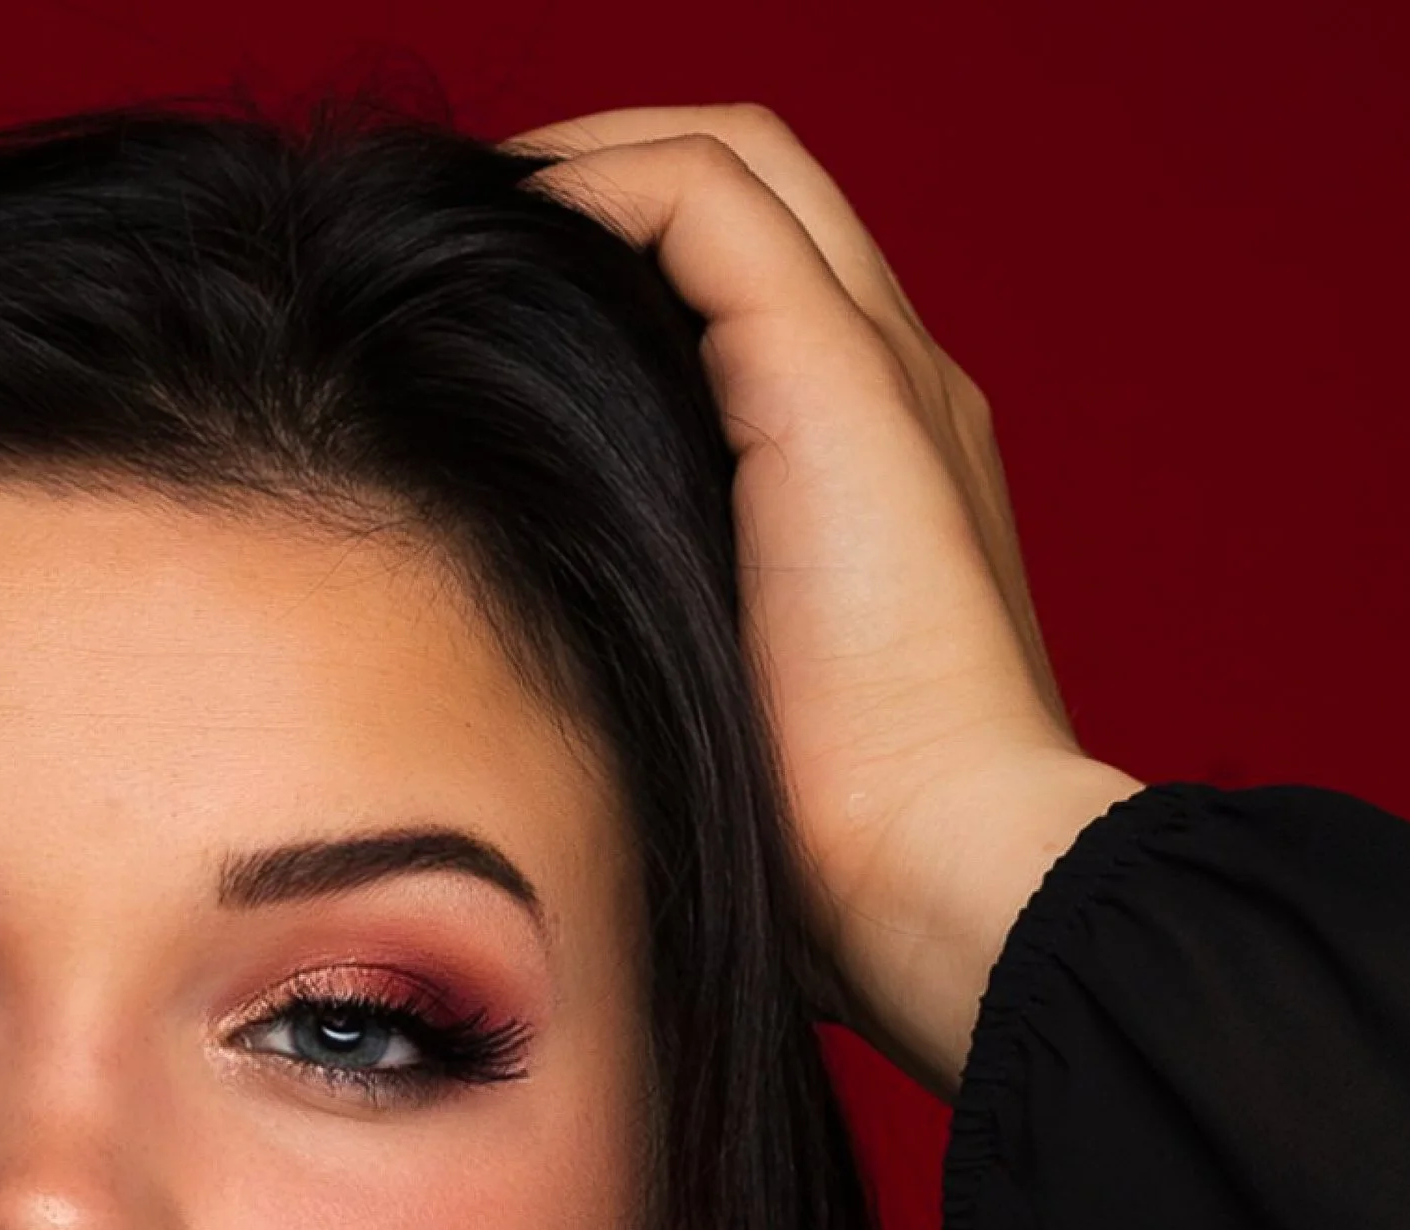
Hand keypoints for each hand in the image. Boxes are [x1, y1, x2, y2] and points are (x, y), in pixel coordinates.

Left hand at [512, 102, 1141, 1088]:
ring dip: (590, 167)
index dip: (629, 279)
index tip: (492, 335)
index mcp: (882, 485)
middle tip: (464, 246)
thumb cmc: (829, 870)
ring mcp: (880, 374)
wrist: (945, 883)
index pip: (759, 305)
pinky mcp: (836, 376)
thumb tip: (513, 688)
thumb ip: (656, 674)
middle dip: (605, 193)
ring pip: (734, 167)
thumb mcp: (717, 742)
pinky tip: (498, 234)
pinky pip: (703, 198)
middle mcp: (898, 400)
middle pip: (754, 205)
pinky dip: (594, 184)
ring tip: (466, 221)